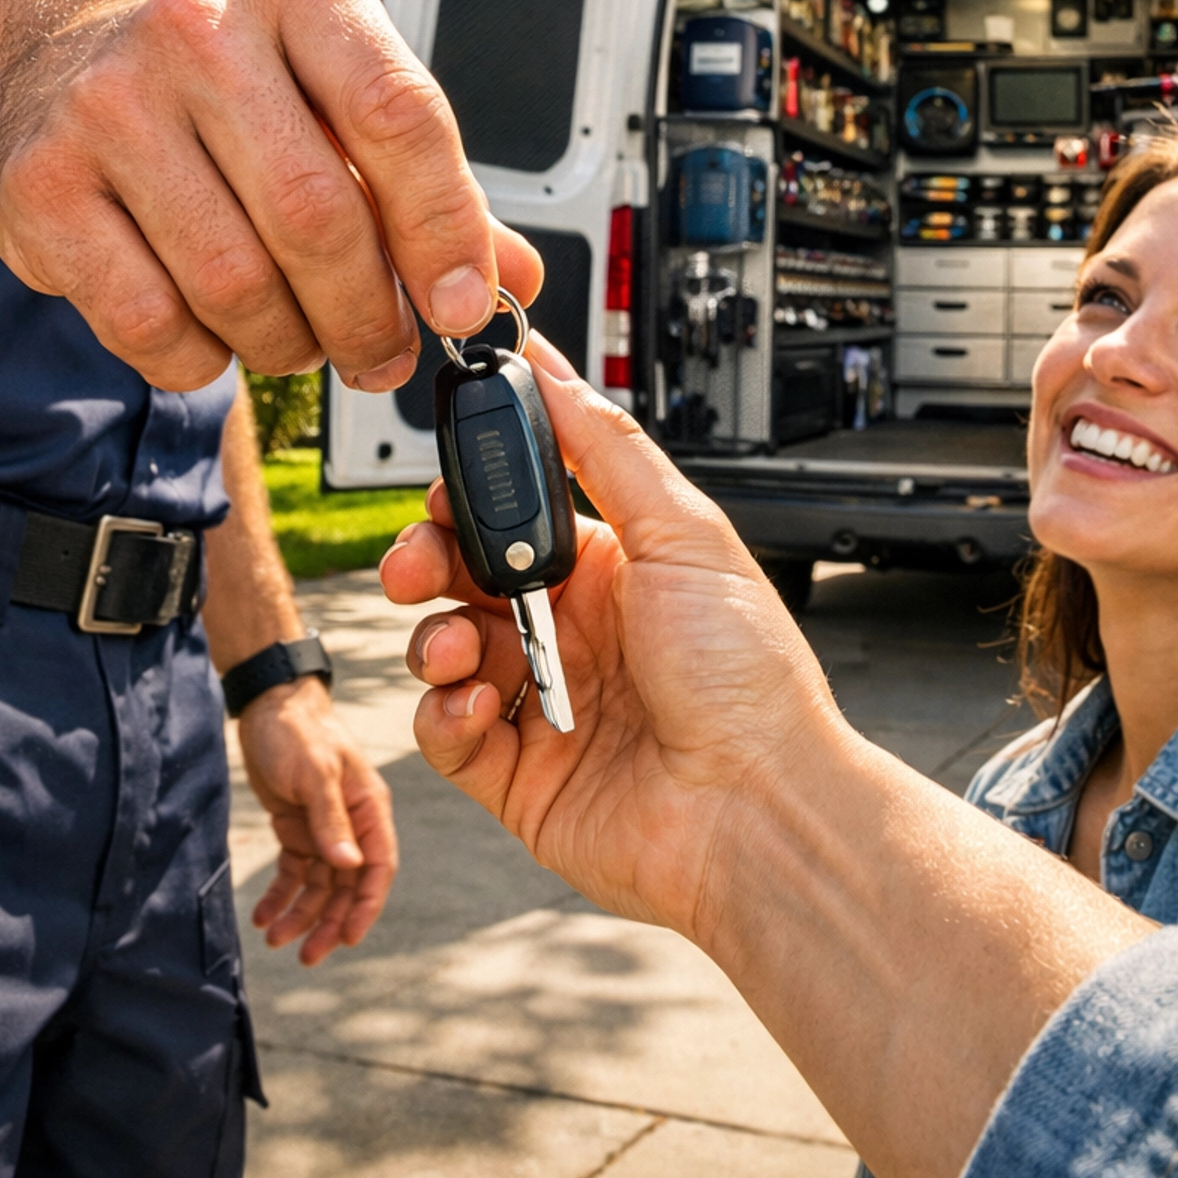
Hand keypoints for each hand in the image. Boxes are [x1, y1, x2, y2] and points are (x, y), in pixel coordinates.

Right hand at [0, 0, 543, 388]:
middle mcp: (198, 33)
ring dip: (287, 343)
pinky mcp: (41, 186)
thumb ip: (426, 182)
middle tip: (383, 351)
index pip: (399, 116)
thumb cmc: (221, 82)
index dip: (444, 229)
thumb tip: (509, 278)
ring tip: (299, 339)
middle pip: (316, 216)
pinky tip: (213, 334)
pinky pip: (148, 320)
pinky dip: (200, 358)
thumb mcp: (335, 91)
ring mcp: (109, 106)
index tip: (465, 306)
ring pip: (234, 283)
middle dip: (367, 314)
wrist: (55, 49)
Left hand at [237, 676, 397, 962]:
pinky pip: (294, 873)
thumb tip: (350, 867)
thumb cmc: (297, 730)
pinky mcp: (297, 827)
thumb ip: (331, 818)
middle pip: (348, 885)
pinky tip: (262, 914)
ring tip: (272, 938)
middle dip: (329, 922)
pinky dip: (280, 895)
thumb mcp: (314, 771)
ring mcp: (325, 827)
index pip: (378, 866)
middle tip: (306, 956)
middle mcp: (352, 823)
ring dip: (300, 914)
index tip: (348, 939)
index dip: (366, 905)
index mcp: (368, 807)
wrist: (268, 703)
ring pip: (319, 885)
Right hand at [379, 337, 838, 942]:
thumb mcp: (682, 532)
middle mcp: (572, 631)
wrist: (759, 811)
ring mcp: (541, 702)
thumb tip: (550, 366)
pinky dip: (443, 712)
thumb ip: (605, 445)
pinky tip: (478, 706)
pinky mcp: (517, 775)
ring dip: (435, 637)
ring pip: (444, 647)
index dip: (472, 497)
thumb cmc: (746, 678)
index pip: (514, 512)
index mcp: (612, 569)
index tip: (447, 485)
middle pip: (464, 576)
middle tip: (418, 564)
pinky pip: (444, 730)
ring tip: (463, 648)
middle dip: (427, 560)